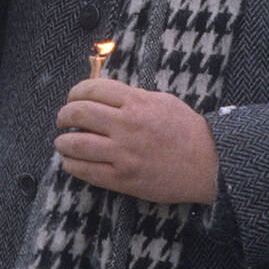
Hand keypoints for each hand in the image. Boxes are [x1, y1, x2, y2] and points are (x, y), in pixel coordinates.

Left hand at [53, 79, 218, 204]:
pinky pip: (86, 171)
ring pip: (76, 144)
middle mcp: (126, 126)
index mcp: (136, 102)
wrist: (207, 163)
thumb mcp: (161, 100)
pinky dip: (72, 165)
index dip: (76, 92)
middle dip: (64, 115)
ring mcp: (123, 154)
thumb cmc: (186, 130)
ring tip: (62, 142)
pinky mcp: (122, 179)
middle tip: (62, 119)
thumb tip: (103, 96)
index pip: (92, 89)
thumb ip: (132, 97)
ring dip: (63, 142)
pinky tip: (70, 161)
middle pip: (79, 113)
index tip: (72, 98)